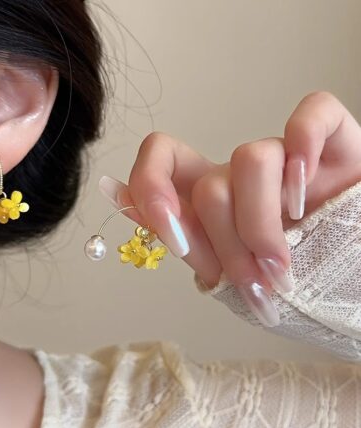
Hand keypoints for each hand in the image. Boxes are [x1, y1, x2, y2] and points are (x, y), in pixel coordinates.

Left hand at [98, 91, 360, 326]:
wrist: (340, 290)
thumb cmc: (277, 279)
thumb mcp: (221, 265)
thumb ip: (173, 231)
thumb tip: (112, 189)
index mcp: (209, 196)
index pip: (161, 156)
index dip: (153, 186)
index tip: (170, 237)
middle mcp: (241, 172)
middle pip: (209, 185)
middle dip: (225, 245)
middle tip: (251, 284)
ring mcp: (287, 157)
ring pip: (251, 159)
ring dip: (261, 227)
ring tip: (280, 270)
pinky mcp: (335, 145)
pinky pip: (314, 114)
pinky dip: (304, 145)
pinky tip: (304, 191)